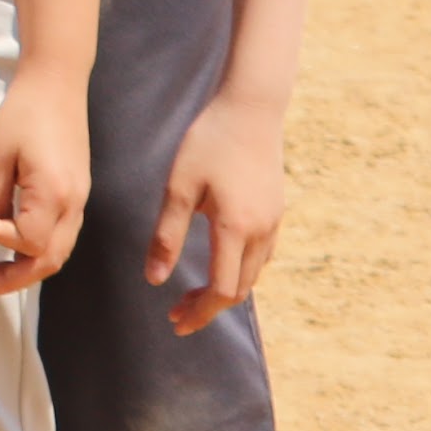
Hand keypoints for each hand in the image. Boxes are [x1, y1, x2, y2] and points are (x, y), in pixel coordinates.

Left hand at [0, 68, 91, 296]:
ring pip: (59, 252)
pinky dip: (39, 250)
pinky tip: (15, 248)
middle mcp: (74, 204)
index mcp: (55, 194)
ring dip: (28, 268)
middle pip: (50, 260)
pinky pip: (62, 235)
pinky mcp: (77, 194)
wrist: (57, 85)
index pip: (30, 242)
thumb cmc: (24, 113)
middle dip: (15, 279)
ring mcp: (80, 201)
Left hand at [147, 85, 288, 331]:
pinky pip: (261, 255)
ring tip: (193, 295)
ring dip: (225, 290)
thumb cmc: (207, 142)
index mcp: (236, 229)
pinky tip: (219, 264)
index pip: (222, 291)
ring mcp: (274, 223)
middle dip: (208, 307)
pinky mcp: (276, 211)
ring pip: (253, 274)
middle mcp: (261, 233)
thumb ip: (167, 235)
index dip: (199, 312)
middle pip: (239, 289)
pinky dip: (240, 270)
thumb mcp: (178, 187)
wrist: (251, 109)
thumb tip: (154, 279)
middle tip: (177, 315)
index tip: (175, 322)